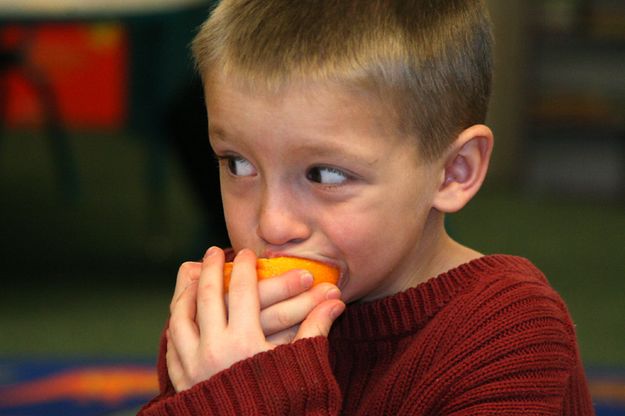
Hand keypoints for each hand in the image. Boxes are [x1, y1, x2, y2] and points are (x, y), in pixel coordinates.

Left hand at [166, 247, 344, 391]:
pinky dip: (176, 323)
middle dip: (212, 269)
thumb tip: (337, 302)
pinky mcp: (183, 383)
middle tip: (214, 251)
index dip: (246, 268)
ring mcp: (193, 368)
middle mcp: (214, 351)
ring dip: (187, 293)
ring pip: (180, 318)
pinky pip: (172, 344)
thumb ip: (315, 329)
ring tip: (193, 277)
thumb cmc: (285, 404)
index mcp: (245, 343)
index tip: (246, 253)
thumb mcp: (301, 365)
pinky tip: (181, 315)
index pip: (244, 291)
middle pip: (208, 297)